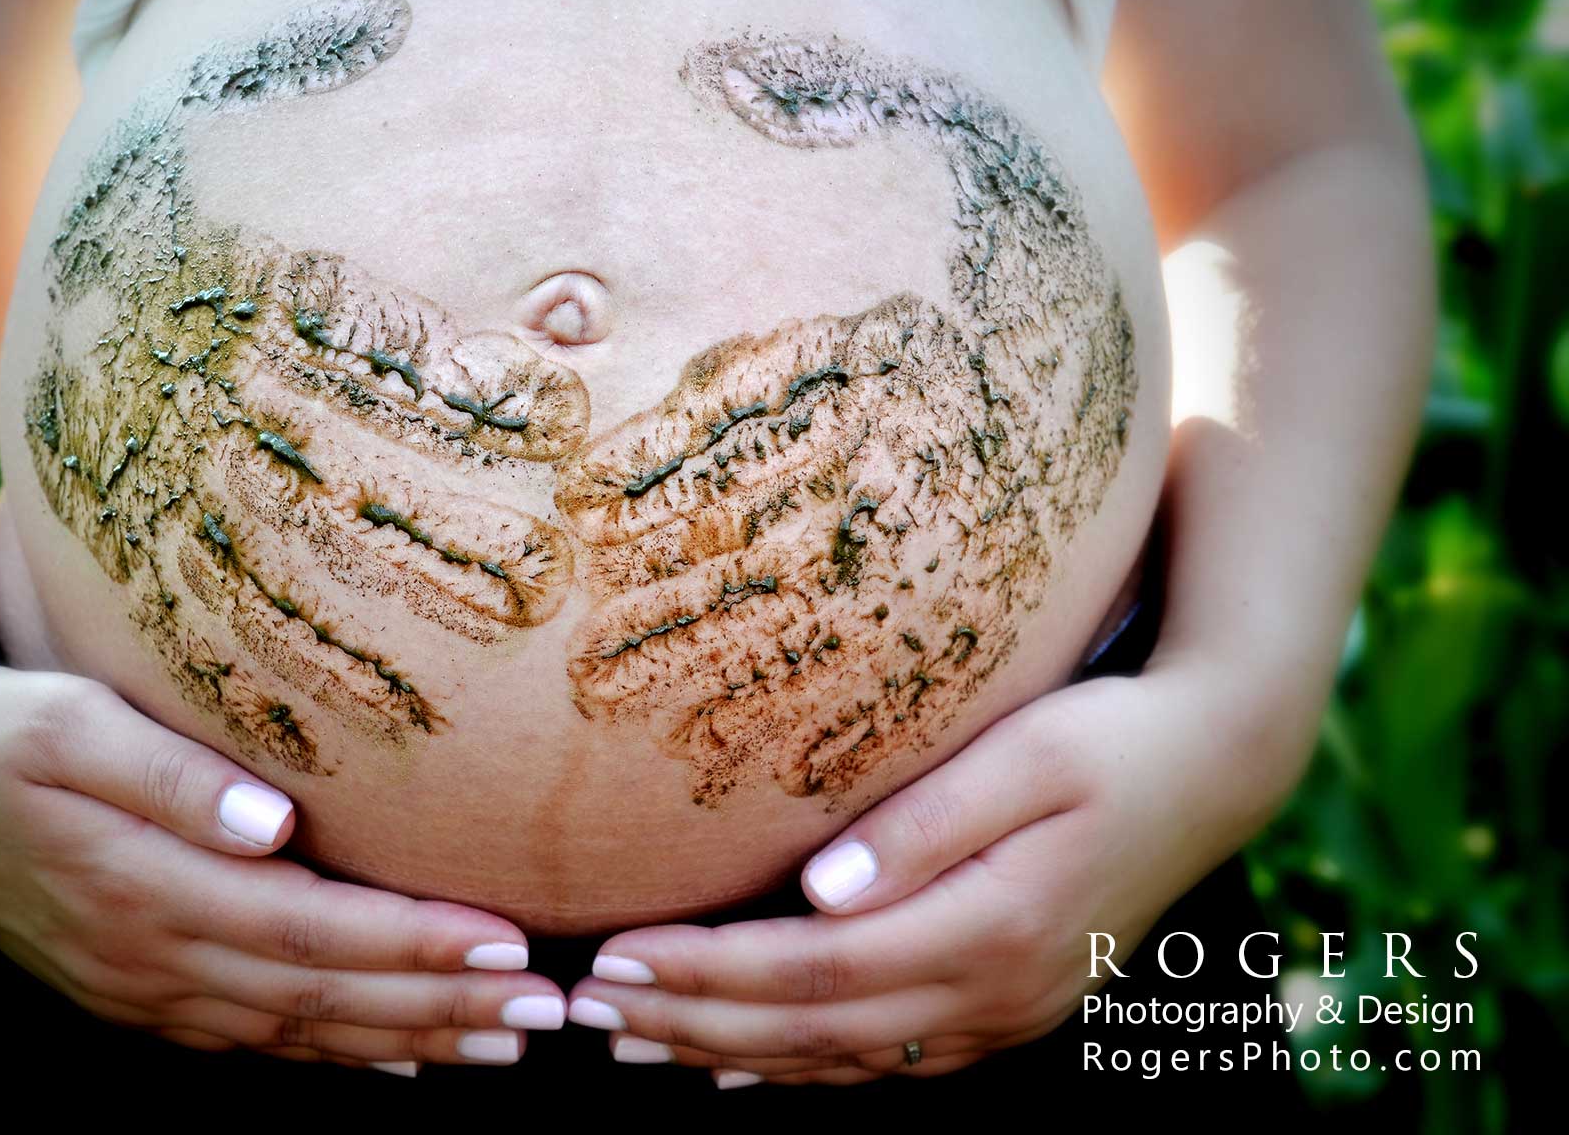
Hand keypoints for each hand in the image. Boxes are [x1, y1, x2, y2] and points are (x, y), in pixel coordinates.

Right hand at [0, 660, 566, 1071]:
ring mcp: (142, 987)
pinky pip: (255, 1040)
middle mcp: (151, 957)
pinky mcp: (136, 989)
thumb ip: (170, 774)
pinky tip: (402, 1060)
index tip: (507, 945)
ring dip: (407, 1041)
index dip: (413, 944)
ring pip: (299, 1031)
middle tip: (549, 1015)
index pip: (310, 931)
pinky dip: (336, 1053)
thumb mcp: (70, 724)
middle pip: (321, 997)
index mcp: (144, 890)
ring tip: (507, 1047)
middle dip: (442, 1008)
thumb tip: (270, 821)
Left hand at [565, 648, 1320, 1085]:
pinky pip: (883, 1058)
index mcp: (991, 927)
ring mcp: (1005, 1013)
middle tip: (588, 1011)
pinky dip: (800, 1066)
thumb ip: (924, 824)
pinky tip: (736, 1066)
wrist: (1216, 765)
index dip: (709, 972)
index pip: (815, 969)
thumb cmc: (1110, 737)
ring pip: (841, 1057)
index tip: (616, 957)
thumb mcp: (1026, 756)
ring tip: (632, 1041)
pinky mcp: (1006, 1005)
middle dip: (693, 1021)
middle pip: (814, 1028)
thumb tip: (816, 890)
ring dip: (729, 1052)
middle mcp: (995, 993)